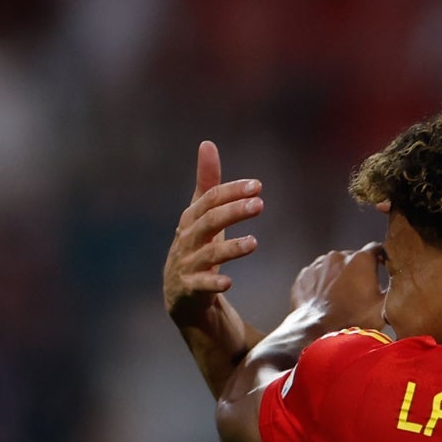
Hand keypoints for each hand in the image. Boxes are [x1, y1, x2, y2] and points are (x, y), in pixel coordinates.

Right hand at [164, 140, 262, 323]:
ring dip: (231, 248)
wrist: (183, 298)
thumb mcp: (204, 218)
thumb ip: (208, 184)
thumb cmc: (198, 250)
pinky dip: (214, 284)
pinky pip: (201, 287)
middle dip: (232, 212)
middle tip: (259, 204)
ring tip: (253, 243)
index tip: (257, 186)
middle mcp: (186, 240)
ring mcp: (186, 266)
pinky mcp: (190, 292)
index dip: (231, 191)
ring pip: (208, 255)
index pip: (209, 200)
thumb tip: (207, 144)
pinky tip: (228, 282)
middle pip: (208, 222)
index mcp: (191, 220)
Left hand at [289, 244, 386, 333]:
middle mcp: (338, 257)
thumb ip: (392, 289)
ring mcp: (318, 265)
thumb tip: (396, 283)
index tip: (382, 266)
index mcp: (361, 260)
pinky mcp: (304, 276)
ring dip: (340, 277)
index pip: (376, 248)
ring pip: (334, 266)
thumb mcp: (383, 308)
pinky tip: (327, 299)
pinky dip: (323, 284)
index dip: (381, 258)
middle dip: (358, 270)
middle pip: (354, 258)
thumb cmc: (351, 322)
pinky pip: (318, 275)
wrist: (317, 334)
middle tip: (361, 291)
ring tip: (342, 298)